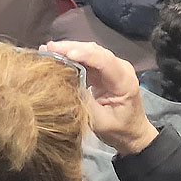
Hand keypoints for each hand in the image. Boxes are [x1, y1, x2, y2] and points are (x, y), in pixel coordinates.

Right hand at [43, 41, 158, 155]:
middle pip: (96, 52)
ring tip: (48, 50)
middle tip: (48, 48)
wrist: (132, 133)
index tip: (65, 52)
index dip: (85, 55)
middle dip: (72, 48)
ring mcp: (112, 68)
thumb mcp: (100, 122)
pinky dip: (72, 57)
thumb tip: (64, 85)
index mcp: (124, 81)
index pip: (105, 61)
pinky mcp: (104, 71)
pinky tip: (57, 57)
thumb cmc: (119, 130)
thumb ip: (84, 103)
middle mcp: (121, 69)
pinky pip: (87, 60)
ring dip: (70, 50)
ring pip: (90, 53)